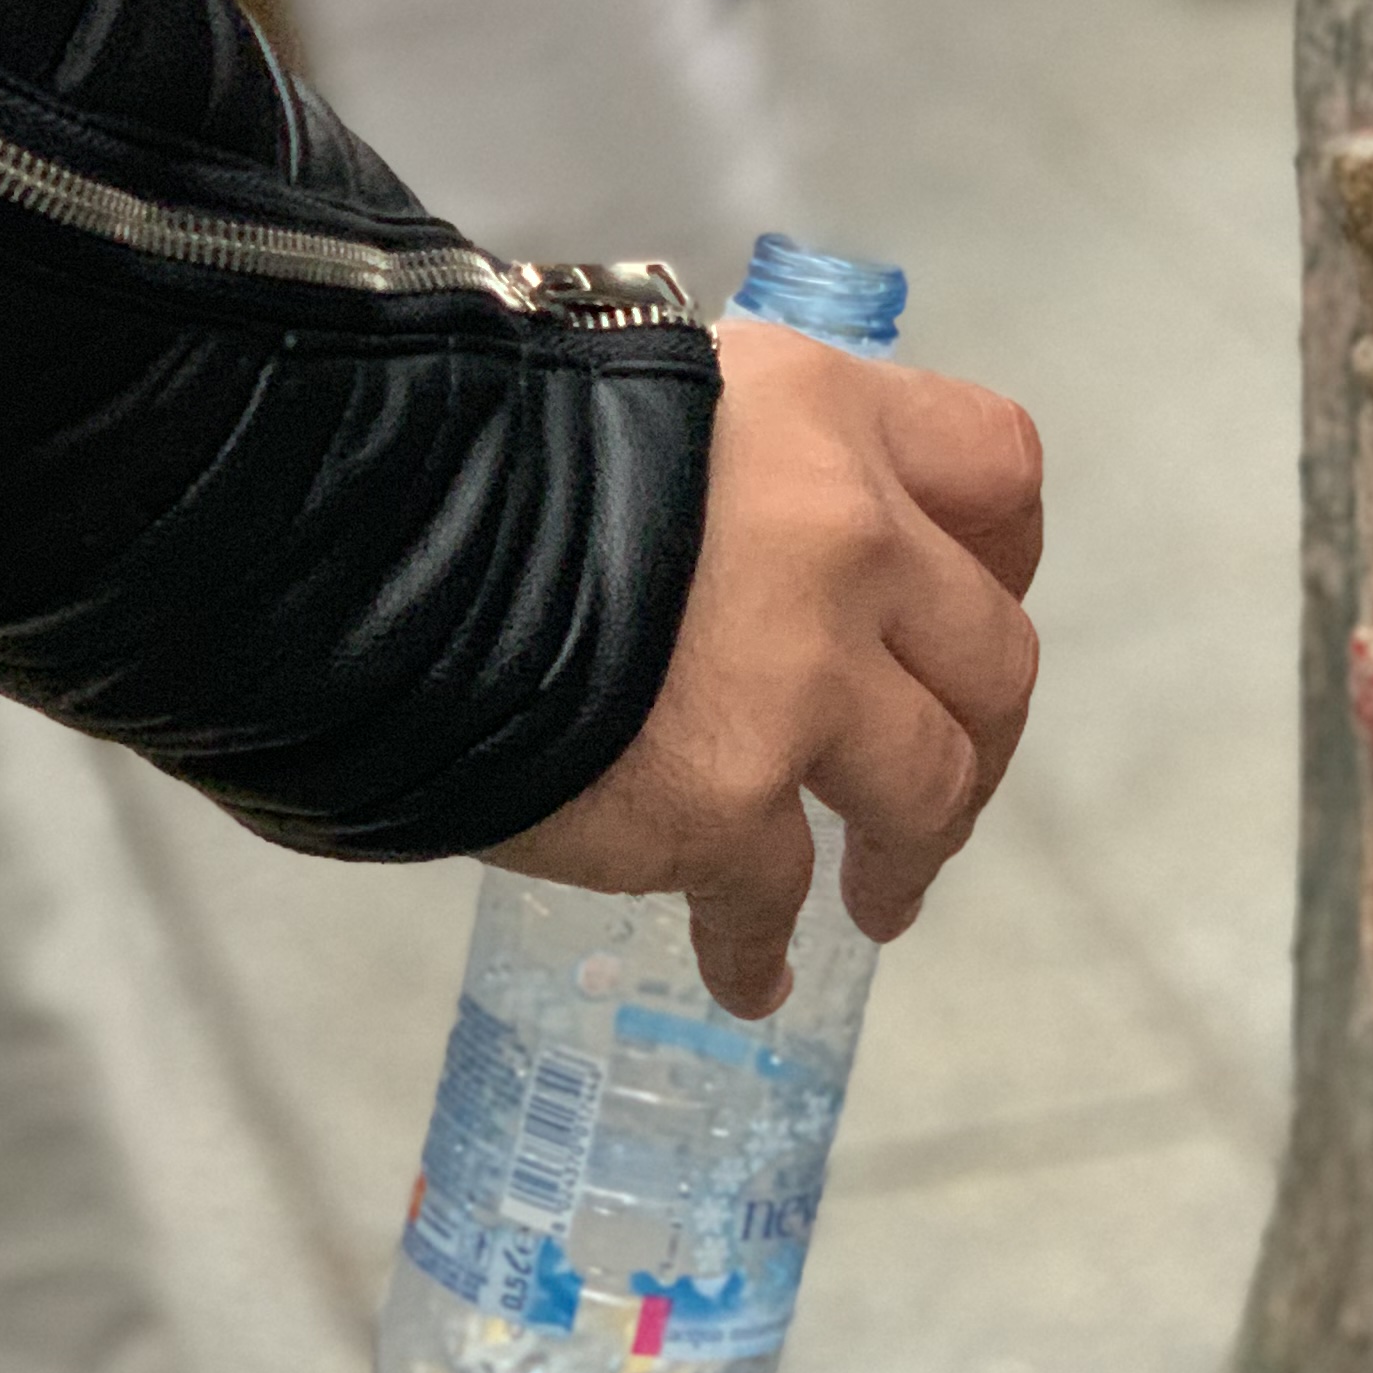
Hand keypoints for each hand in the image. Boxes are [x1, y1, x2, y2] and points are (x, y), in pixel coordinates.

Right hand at [495, 317, 1044, 1020]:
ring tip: (877, 900)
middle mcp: (848, 538)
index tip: (966, 613)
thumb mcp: (642, 399)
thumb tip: (735, 533)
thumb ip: (733, 466)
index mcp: (828, 419)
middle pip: (991, 654)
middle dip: (977, 733)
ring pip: (930, 786)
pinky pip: (774, 897)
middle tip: (934, 788)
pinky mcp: (726, 803)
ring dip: (910, 853)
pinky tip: (748, 973)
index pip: (997, 473)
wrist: (373, 541)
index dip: (998, 557)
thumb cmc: (478, 455)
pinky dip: (761, 945)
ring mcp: (802, 679)